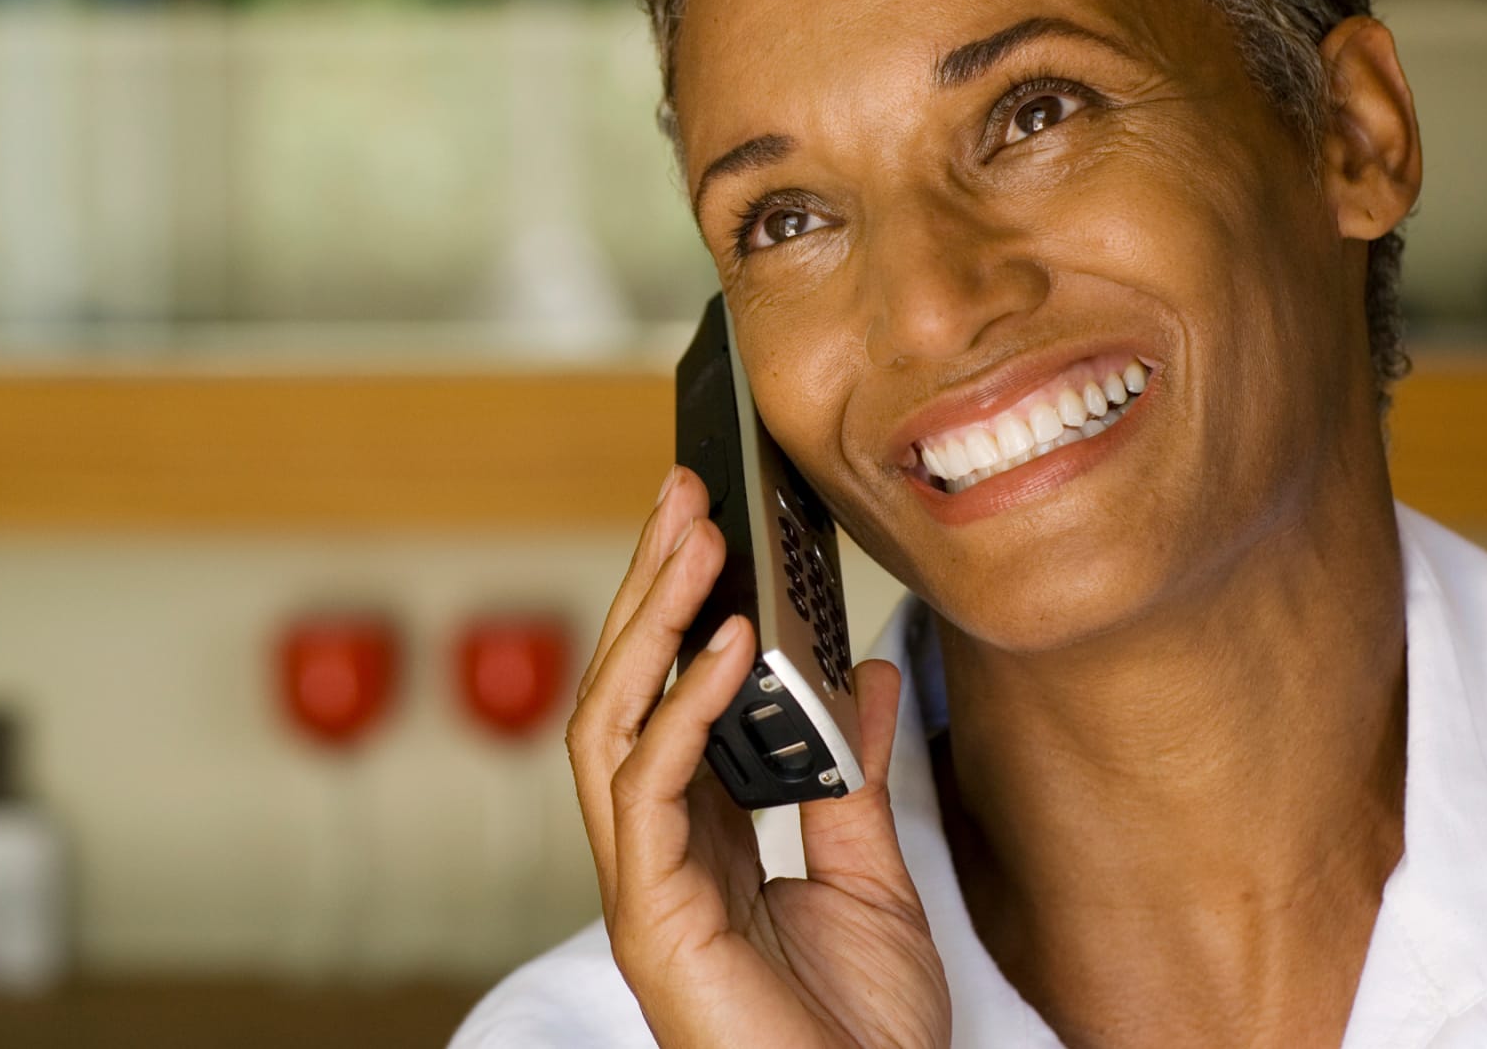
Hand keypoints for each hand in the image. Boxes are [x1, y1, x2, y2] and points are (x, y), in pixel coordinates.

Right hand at [565, 467, 950, 1048]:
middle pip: (625, 691)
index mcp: (697, 841)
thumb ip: (856, 777)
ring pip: (612, 722)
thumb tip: (861, 675)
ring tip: (695, 539)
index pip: (665, 699)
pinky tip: (725, 644)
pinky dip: (684, 708)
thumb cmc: (863, 1037)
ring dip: (649, 621)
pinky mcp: (650, 918)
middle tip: (686, 491)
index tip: (714, 524)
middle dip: (648, 585)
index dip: (678, 609)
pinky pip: (649, 789)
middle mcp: (653, 853)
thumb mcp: (874, 878)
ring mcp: (641, 886)